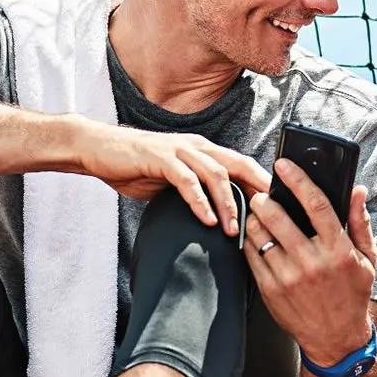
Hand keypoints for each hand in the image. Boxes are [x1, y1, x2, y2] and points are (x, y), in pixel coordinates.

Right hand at [75, 126, 271, 236]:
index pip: (242, 166)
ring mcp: (179, 150)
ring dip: (228, 203)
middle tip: (274, 218)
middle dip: (259, 191)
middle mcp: (197, 146)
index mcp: (203, 151)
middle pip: (239, 165)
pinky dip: (199, 202)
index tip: (278, 209)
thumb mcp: (171, 180)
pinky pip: (186, 181)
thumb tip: (216, 215)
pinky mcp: (161, 158)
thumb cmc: (135, 166)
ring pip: (216, 174)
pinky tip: (207, 220)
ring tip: (234, 230)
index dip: (262, 185)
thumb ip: (194, 191)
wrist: (98, 149)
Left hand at [243, 158, 376, 364]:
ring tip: (258, 215)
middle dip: (265, 198)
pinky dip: (249, 241)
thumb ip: (360, 222)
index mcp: (339, 250)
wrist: (335, 339)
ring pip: (259, 234)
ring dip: (254, 218)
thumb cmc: (352, 294)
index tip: (283, 164)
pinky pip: (250, 255)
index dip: (297, 179)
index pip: (316, 204)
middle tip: (263, 194)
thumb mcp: (367, 259)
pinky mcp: (270, 290)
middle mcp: (313, 262)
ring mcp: (289, 278)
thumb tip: (357, 190)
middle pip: (278, 217)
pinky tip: (255, 237)